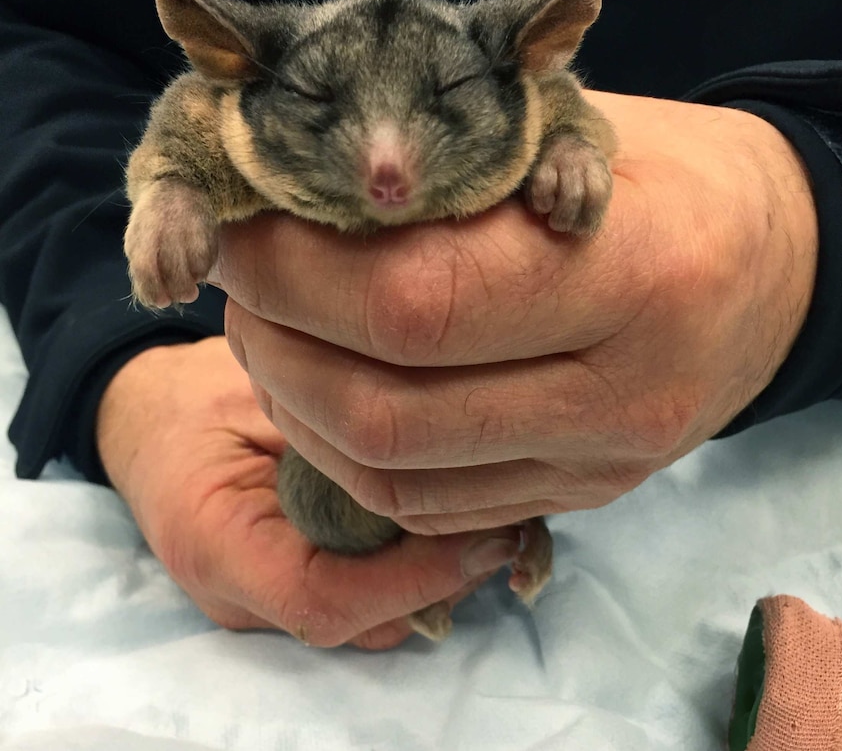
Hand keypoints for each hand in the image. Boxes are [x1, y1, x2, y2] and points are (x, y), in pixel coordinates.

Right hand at [96, 337, 520, 647]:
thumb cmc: (201, 394)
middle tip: (514, 521)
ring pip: (379, 615)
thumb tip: (427, 454)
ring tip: (498, 514)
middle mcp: (242, 594)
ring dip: (444, 574)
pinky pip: (373, 593)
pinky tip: (460, 515)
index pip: (324, 603)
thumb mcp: (254, 390)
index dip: (415, 578)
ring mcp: (270, 598)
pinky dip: (422, 563)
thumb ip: (324, 434)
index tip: (486, 534)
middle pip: (366, 621)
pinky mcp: (300, 581)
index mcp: (215, 544)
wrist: (157, 416)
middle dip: (447, 579)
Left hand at [213, 92, 816, 534]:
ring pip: (397, 475)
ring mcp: (601, 464)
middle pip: (389, 408)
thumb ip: (449, 179)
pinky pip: (430, 505)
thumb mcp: (576, 137)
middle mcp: (621, 393)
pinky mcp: (580, 495)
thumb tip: (296, 211)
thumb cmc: (672, 177)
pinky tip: (326, 396)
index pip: (415, 301)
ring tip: (269, 334)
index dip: (294, 274)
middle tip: (239, 284)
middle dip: (275, 343)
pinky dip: (350, 456)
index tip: (234, 233)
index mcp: (635, 273)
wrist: (773, 264)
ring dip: (299, 406)